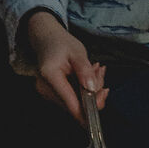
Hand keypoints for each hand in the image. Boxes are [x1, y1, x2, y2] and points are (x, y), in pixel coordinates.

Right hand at [26, 9, 105, 125]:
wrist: (47, 39)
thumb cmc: (60, 43)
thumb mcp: (77, 52)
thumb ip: (84, 70)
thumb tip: (92, 88)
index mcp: (49, 76)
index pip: (71, 103)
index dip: (89, 108)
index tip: (103, 97)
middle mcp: (45, 89)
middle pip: (76, 104)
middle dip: (94, 91)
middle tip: (99, 72)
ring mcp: (48, 93)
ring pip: (77, 102)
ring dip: (91, 89)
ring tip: (94, 70)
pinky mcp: (53, 95)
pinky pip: (74, 98)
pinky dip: (84, 89)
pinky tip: (87, 75)